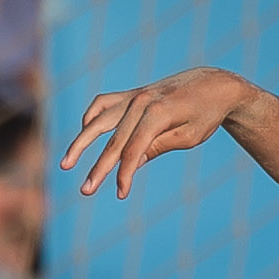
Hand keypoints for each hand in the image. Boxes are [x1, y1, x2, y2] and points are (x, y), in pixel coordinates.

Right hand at [63, 67, 257, 196]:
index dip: (125, 174)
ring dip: (81, 142)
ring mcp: (134, 96)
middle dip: (99, 168)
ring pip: (99, 120)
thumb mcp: (188, 136)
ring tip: (66, 164)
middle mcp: (141, 101)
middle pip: (113, 140)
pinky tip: (85, 132)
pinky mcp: (132, 94)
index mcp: (158, 113)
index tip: (121, 194)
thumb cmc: (205, 114)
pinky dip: (91, 118)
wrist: (213, 84)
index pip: (134, 149)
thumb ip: (158, 146)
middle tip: (85, 191)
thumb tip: (133, 162)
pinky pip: (103, 104)